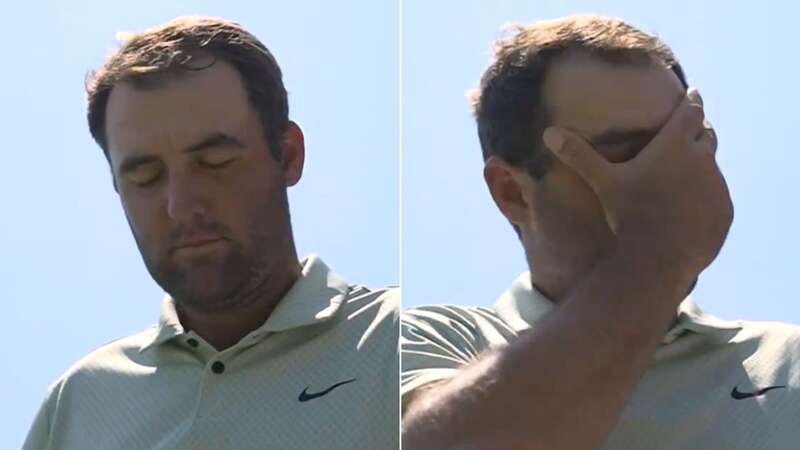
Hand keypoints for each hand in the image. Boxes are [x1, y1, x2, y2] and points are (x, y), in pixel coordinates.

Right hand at [542, 88, 732, 275]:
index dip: (691, 101)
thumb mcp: (602, 181)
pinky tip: (690, 208)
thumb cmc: (629, 214)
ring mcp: (717, 186)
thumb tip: (548, 132)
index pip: (691, 111)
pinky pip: (718, 196)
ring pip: (713, 167)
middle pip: (707, 134)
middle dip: (698, 130)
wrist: (659, 257)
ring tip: (684, 175)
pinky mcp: (724, 211)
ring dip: (701, 166)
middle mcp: (702, 159)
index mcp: (675, 144)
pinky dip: (706, 196)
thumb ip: (578, 155)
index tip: (692, 94)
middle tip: (689, 132)